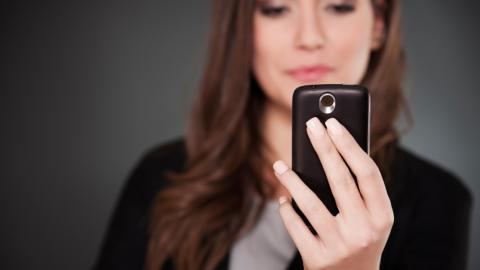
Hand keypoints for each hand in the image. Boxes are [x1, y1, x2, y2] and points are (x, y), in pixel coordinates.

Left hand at [273, 117, 393, 269]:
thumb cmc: (361, 238)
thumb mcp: (372, 217)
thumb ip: (359, 189)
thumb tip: (333, 145)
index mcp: (382, 216)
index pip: (367, 173)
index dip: (349, 145)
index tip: (333, 123)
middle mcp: (364, 230)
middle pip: (340, 180)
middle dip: (323, 148)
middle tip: (310, 125)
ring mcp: (340, 245)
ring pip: (310, 203)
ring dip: (292, 180)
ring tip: (279, 165)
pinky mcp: (318, 258)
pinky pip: (295, 226)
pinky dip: (285, 210)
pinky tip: (282, 200)